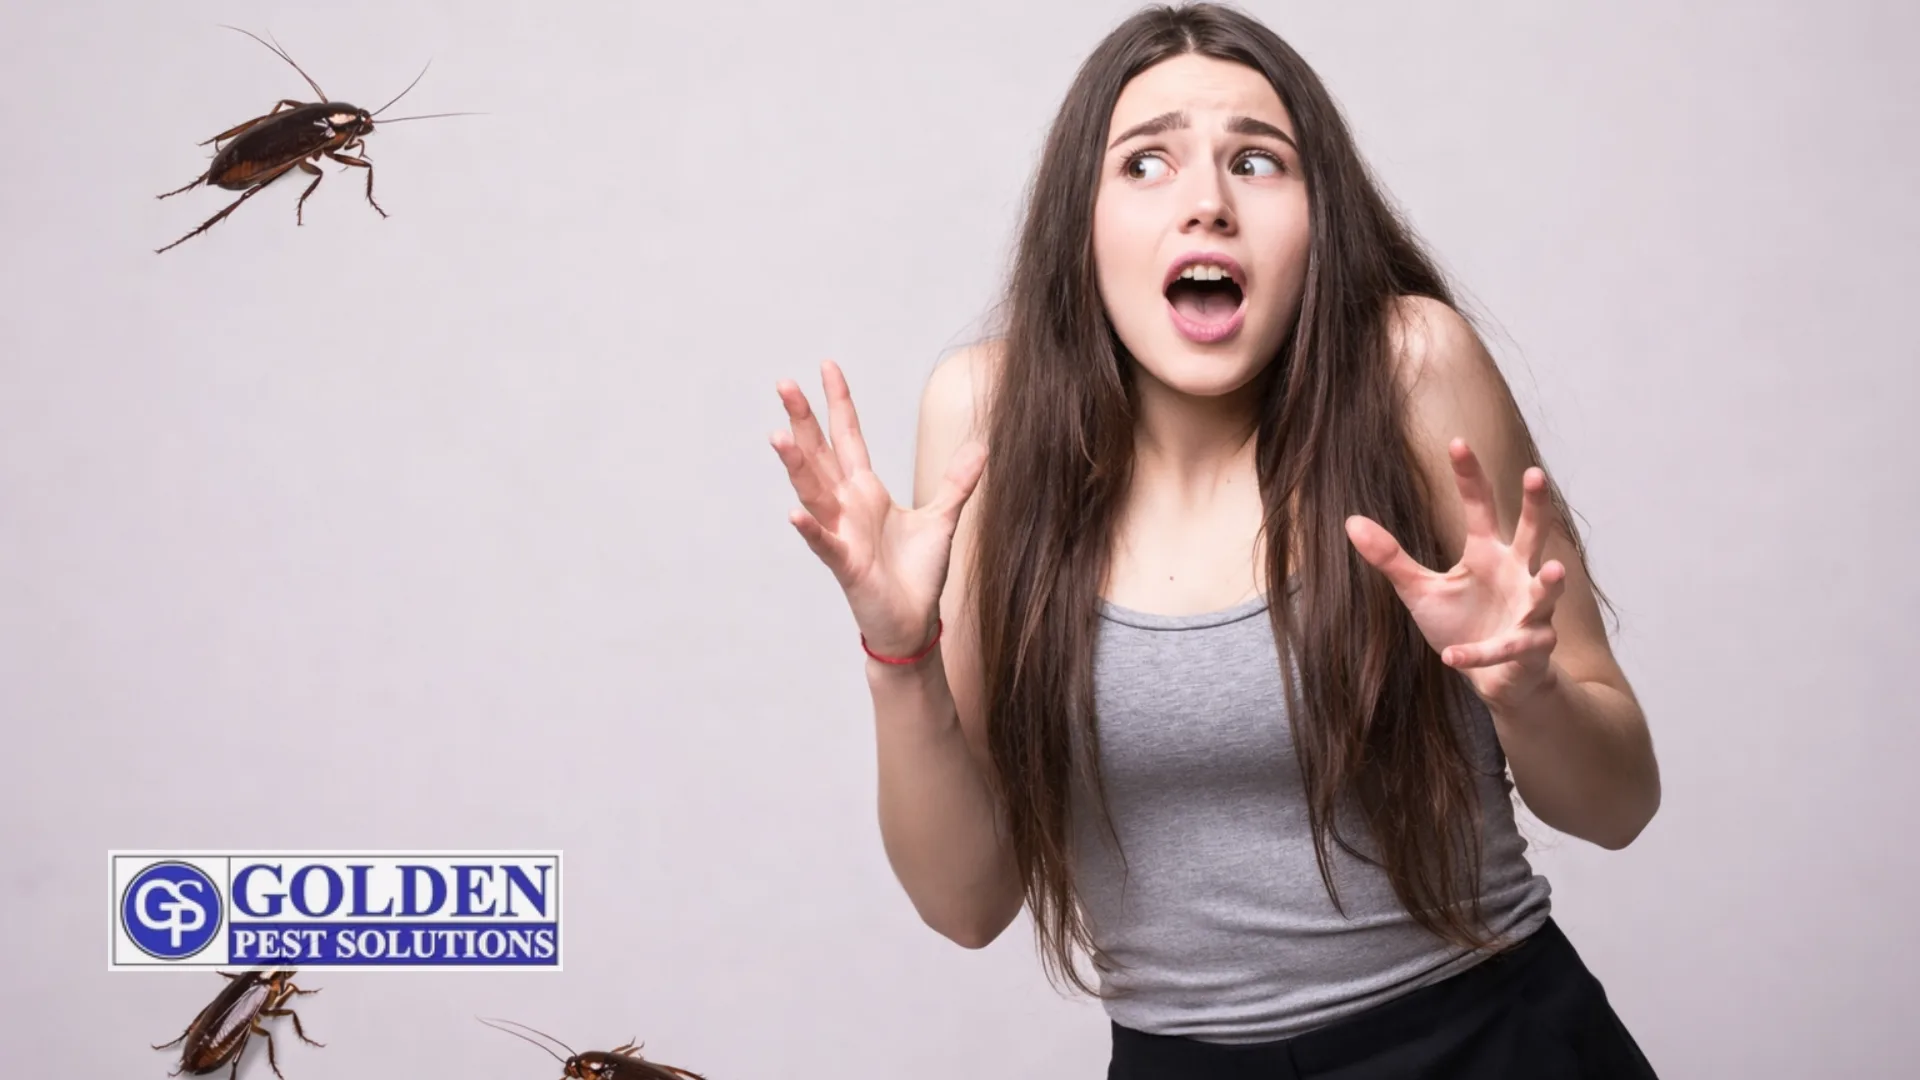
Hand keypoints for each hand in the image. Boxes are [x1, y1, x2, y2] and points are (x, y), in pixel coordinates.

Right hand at [770, 360, 986, 658]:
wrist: (913, 621)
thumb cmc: (917, 574)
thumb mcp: (942, 518)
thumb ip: (957, 482)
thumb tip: (981, 446)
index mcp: (866, 491)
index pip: (847, 437)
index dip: (838, 403)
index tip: (826, 367)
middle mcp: (847, 507)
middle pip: (819, 455)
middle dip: (803, 420)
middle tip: (784, 384)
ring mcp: (842, 533)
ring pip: (813, 492)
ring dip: (796, 466)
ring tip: (778, 436)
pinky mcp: (846, 564)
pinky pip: (824, 543)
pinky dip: (810, 528)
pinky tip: (795, 511)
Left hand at [1344, 438, 1567, 708]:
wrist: (1493, 678)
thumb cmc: (1462, 624)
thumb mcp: (1419, 590)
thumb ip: (1391, 557)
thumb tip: (1350, 521)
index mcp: (1488, 553)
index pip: (1481, 507)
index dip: (1469, 476)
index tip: (1457, 442)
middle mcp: (1515, 574)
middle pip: (1532, 533)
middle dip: (1534, 506)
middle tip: (1535, 474)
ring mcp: (1531, 610)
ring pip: (1545, 590)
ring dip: (1550, 582)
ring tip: (1553, 570)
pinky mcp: (1531, 646)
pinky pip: (1508, 647)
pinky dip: (1481, 653)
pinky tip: (1453, 656)